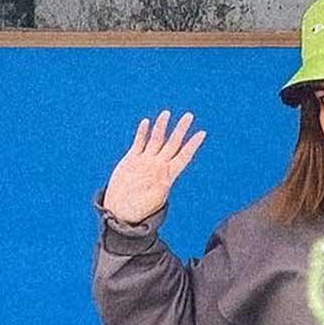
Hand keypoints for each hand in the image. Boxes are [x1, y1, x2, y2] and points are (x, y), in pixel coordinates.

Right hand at [101, 109, 205, 223]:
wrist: (121, 212)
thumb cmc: (138, 210)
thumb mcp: (154, 199)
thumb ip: (161, 186)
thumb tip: (166, 177)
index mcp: (167, 175)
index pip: (184, 156)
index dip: (193, 145)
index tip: (202, 133)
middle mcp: (158, 165)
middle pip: (172, 143)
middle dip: (181, 129)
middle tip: (189, 115)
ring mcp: (145, 161)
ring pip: (156, 140)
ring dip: (161, 127)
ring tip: (166, 113)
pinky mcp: (131, 160)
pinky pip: (139, 143)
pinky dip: (143, 133)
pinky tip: (146, 122)